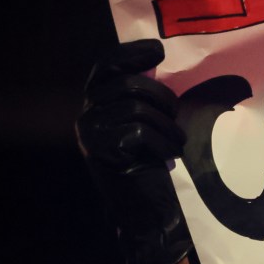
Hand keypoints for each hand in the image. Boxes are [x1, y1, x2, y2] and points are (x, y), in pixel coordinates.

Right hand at [76, 39, 191, 263]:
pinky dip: (162, 144)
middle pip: (128, 85)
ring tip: (175, 144)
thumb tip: (160, 63)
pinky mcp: (99, 151)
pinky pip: (138, 132)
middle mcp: (87, 115)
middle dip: (163, 99)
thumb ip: (146, 97)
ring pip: (135, 108)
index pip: (106, 66)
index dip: (130, 54)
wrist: (147, 212)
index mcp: (98, 103)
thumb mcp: (150, 124)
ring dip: (167, 126)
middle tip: (176, 119)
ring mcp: (89, 133)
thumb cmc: (154, 164)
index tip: (158, 51)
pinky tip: (167, 158)